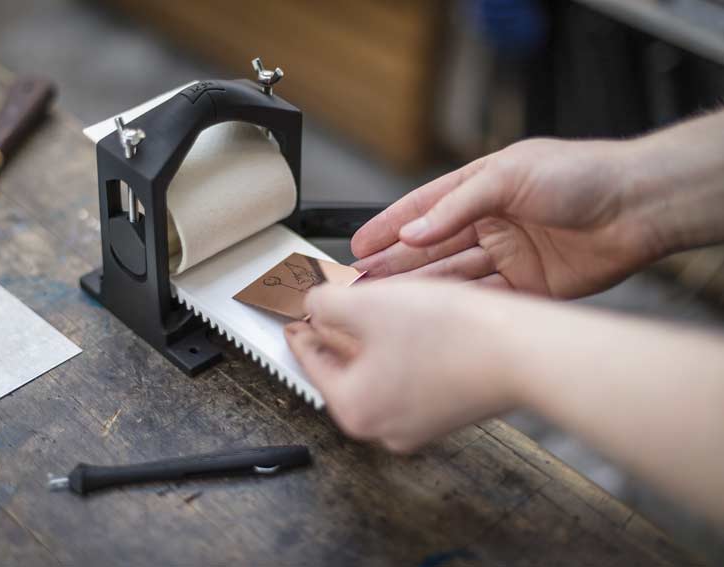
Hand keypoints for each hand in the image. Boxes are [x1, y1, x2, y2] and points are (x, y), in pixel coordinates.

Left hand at [284, 279, 520, 452]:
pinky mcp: (446, 410)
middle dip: (337, 329)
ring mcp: (418, 423)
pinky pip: (408, 375)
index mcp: (355, 408)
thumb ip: (325, 303)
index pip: (311, 361)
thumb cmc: (453, 335)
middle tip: (329, 303)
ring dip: (370, 335)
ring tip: (369, 303)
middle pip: (344, 368)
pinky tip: (408, 320)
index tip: (291, 318)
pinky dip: (400, 347)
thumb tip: (311, 304)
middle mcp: (384, 426)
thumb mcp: (370, 305)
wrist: (524, 353)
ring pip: (379, 369)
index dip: (299, 329)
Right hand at [351, 138, 665, 298]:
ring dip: (420, 289)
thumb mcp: (506, 176)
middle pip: (432, 248)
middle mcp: (490, 224)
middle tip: (361, 281)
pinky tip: (431, 314)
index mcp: (480, 188)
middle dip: (395, 263)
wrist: (638, 207)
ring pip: (452, 277)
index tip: (358, 244)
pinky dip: (457, 307)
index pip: (422, 209)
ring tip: (385, 302)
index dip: (389, 226)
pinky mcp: (528, 288)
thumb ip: (455, 207)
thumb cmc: (579, 175)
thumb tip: (412, 232)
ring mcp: (507, 257)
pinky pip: (483, 299)